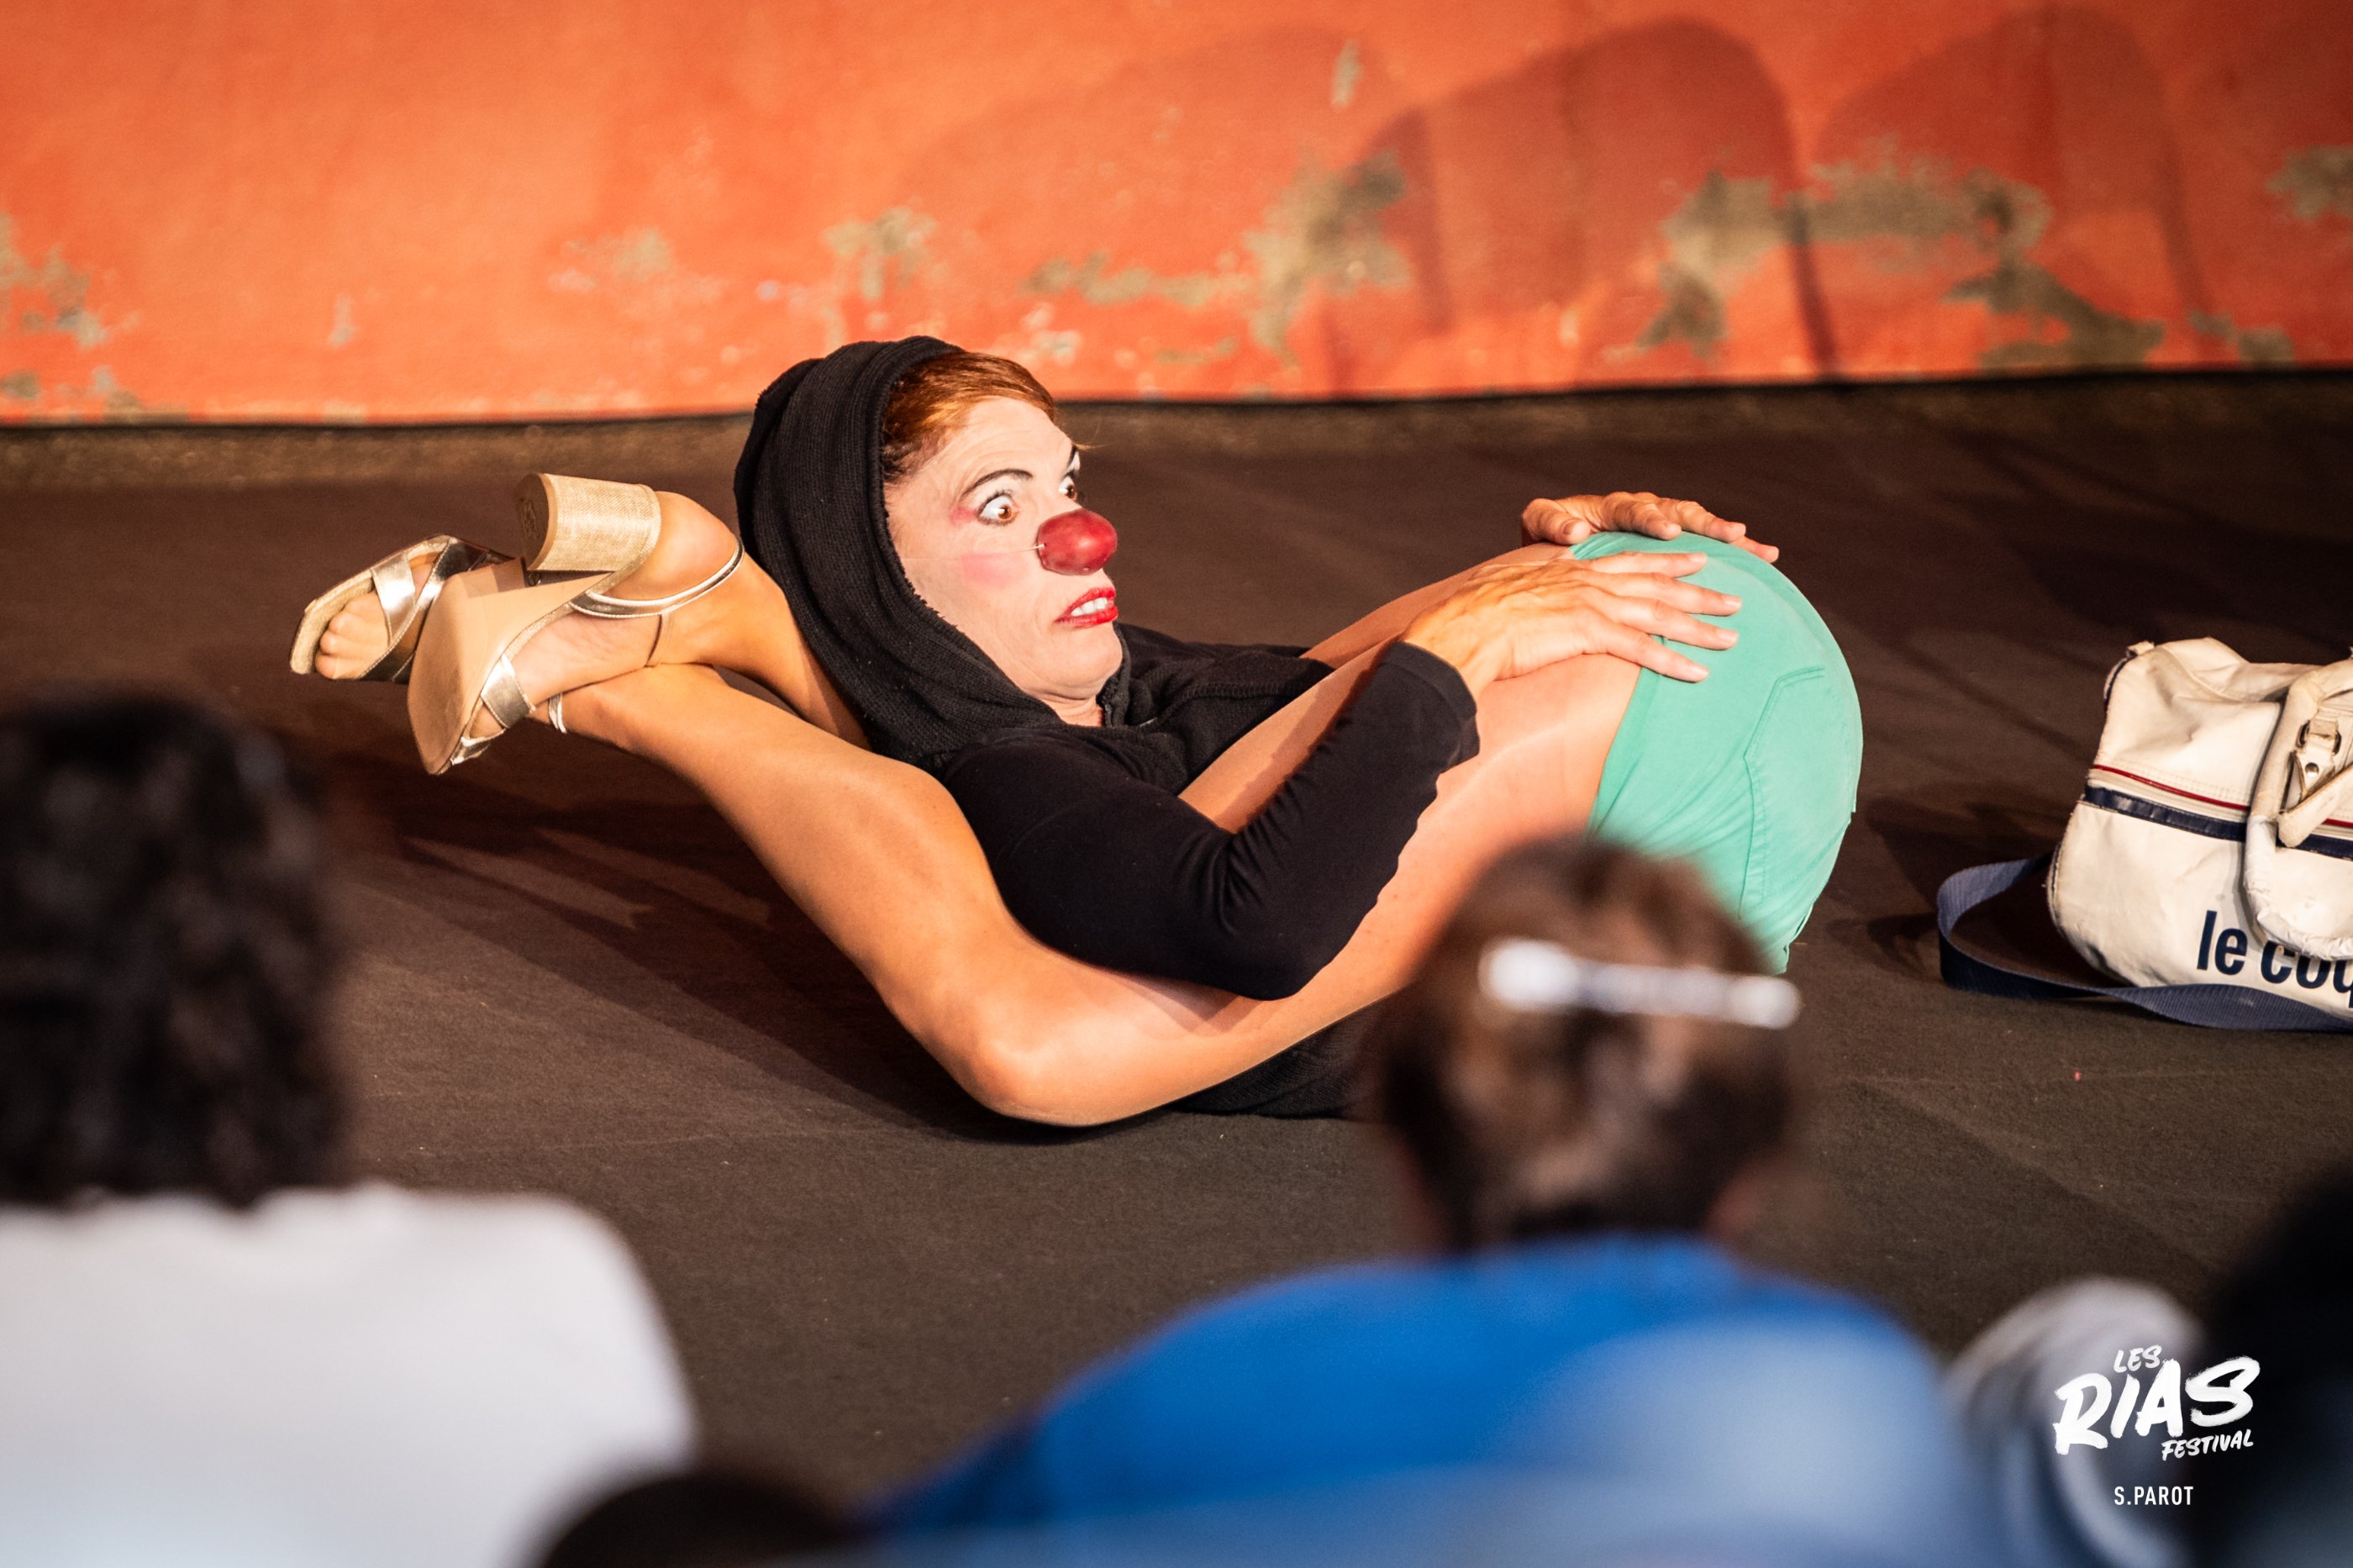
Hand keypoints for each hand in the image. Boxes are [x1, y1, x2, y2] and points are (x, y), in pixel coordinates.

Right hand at [1400, 551, 1738, 692]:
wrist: (1461, 628)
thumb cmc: (1472, 613)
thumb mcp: (1506, 585)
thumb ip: (1532, 580)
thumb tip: (1539, 579)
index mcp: (1572, 570)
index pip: (1632, 561)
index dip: (1669, 561)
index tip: (1700, 560)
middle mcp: (1588, 582)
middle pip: (1657, 585)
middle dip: (1701, 593)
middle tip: (1737, 600)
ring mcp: (1590, 605)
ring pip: (1659, 614)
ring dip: (1700, 629)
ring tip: (1732, 640)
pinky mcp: (1588, 633)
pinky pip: (1641, 649)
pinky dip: (1673, 662)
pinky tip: (1699, 674)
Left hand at [1521, 491, 1777, 562]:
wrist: (1558, 539)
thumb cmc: (1549, 533)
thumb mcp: (1539, 522)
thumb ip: (1551, 522)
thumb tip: (1575, 529)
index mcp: (1611, 507)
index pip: (1634, 510)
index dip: (1651, 519)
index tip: (1667, 531)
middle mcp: (1644, 509)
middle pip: (1680, 512)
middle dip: (1706, 525)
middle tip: (1732, 534)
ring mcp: (1663, 523)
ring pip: (1700, 525)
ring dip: (1729, 537)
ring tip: (1760, 549)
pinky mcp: (1675, 542)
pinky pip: (1707, 544)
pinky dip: (1734, 549)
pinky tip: (1765, 557)